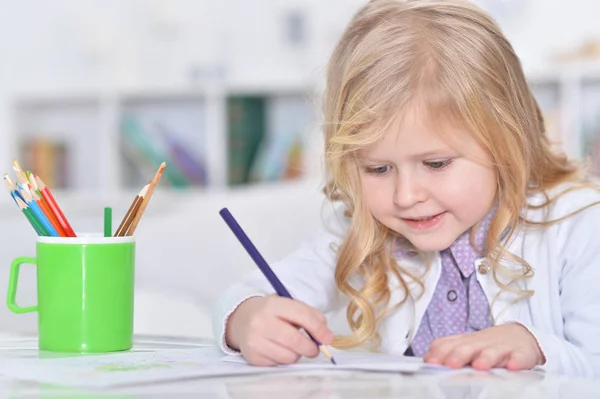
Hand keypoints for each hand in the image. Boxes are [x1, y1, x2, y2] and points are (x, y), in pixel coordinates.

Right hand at [225, 295, 333, 365]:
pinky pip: (279, 364)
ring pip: (289, 356)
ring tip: (291, 346)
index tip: (328, 337)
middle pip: (295, 340)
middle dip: (311, 347)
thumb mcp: (287, 305)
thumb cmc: (271, 313)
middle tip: (315, 348)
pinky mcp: (253, 357)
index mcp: (272, 304)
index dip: (318, 328)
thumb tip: (326, 335)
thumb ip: (308, 315)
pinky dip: (284, 359)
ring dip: (297, 354)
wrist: (241, 320)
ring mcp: (255, 341)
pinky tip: (278, 349)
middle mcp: (261, 322)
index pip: (301, 315)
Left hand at [423, 324, 544, 370]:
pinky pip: (519, 358)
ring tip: (479, 365)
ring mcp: (501, 348)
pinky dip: (516, 361)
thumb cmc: (487, 345)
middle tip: (450, 364)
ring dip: (486, 358)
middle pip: (468, 347)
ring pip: (492, 352)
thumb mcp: (466, 346)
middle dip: (458, 355)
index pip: (448, 345)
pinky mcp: (520, 354)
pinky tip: (512, 367)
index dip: (439, 353)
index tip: (430, 362)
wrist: (520, 336)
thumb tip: (427, 360)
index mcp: (465, 343)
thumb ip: (447, 350)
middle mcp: (480, 344)